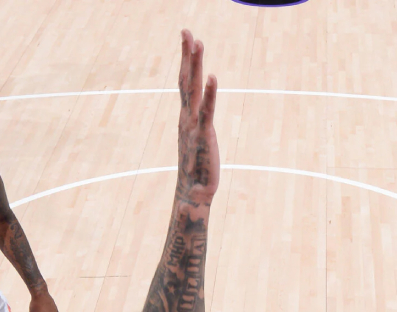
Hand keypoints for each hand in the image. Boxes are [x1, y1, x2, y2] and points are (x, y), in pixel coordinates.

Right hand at [177, 29, 218, 204]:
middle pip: (186, 80)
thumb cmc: (197, 175)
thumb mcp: (197, 149)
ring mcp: (194, 125)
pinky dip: (210, 94)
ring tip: (197, 41)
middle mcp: (187, 118)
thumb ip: (196, 135)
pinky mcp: (204, 136)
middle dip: (187, 55)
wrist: (194, 196)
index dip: (185, 62)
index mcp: (185, 119)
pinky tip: (212, 77)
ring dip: (195, 65)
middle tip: (186, 30)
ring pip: (193, 89)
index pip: (184, 85)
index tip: (187, 40)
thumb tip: (196, 137)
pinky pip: (207, 111)